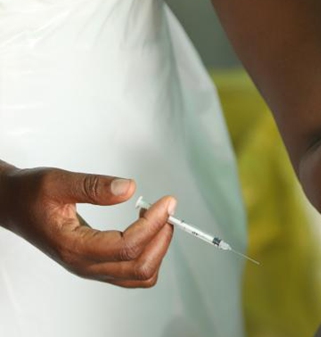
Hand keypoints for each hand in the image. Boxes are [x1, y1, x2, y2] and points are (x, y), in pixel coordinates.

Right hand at [0, 165, 175, 287]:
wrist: (13, 205)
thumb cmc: (29, 195)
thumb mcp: (57, 181)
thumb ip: (93, 186)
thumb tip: (128, 188)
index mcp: (74, 246)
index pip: (126, 246)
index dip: (153, 224)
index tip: (166, 202)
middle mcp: (84, 264)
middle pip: (139, 268)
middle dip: (161, 238)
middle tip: (168, 209)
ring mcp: (91, 267)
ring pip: (140, 275)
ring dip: (158, 249)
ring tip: (160, 219)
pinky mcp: (97, 264)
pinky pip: (133, 272)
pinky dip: (149, 254)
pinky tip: (148, 229)